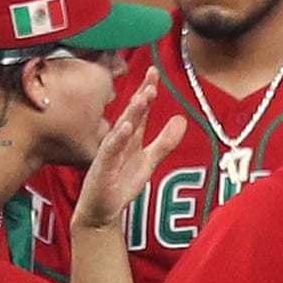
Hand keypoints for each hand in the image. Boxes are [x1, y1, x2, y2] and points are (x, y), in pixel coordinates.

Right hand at [72, 68, 186, 231]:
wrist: (100, 212)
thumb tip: (182, 120)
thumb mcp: (148, 162)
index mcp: (129, 137)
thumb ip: (164, 142)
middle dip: (141, 95)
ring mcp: (109, 153)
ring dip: (132, 112)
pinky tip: (127, 127)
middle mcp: (118, 141)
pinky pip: (110, 151)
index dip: (147, 91)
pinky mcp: (103, 168)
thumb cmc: (120, 185)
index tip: (155, 71)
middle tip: (152, 76)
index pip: (139, 110)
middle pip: (131, 114)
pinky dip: (118, 138)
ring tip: (144, 96)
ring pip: (121, 128)